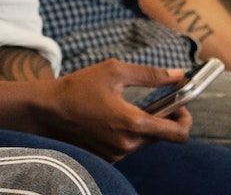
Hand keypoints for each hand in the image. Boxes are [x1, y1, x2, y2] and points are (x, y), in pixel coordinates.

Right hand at [29, 60, 191, 159]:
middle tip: (152, 101)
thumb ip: (150, 74)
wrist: (45, 111)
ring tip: (123, 108)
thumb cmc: (77, 88)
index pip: (179, 134)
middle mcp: (128, 144)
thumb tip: (178, 75)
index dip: (186, 119)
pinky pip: (128, 147)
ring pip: (145, 141)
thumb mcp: (113, 72)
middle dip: (162, 119)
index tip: (179, 106)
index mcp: (134, 123)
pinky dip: (127, 133)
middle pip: (163, 137)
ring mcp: (117, 154)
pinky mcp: (107, 158)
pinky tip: (109, 119)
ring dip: (143, 126)